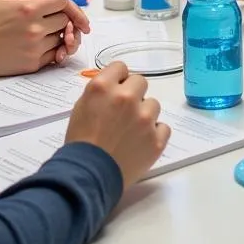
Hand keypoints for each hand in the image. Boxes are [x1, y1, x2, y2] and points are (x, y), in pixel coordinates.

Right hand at [0, 0, 80, 75]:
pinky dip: (54, 51)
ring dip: (59, 35)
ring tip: (49, 33)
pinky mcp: (31, 64)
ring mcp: (34, 47)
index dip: (70, 6)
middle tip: (56, 21)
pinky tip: (47, 46)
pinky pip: (53, 56)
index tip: (74, 12)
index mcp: (29, 9)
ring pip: (61, 39)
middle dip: (63, 19)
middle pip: (65, 21)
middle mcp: (35, 28)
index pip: (63, 3)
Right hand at [65, 60, 169, 188]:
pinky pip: (163, 127)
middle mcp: (126, 97)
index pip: (120, 67)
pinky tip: (141, 142)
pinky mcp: (156, 139)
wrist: (87, 177)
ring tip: (130, 131)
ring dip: (144, 113)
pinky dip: (154, 134)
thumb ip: (101, 91)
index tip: (115, 91)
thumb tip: (116, 86)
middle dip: (133, 94)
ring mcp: (144, 118)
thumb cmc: (80, 143)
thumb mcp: (82, 107)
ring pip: (153, 104)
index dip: (118, 79)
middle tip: (123, 112)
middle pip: (140, 81)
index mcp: (103, 87)